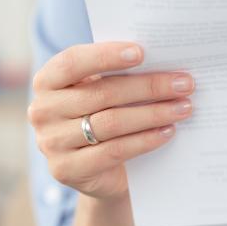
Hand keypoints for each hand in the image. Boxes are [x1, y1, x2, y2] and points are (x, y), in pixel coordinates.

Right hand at [28, 42, 193, 199]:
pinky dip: (145, 140)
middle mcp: (42, 111)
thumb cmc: (102, 117)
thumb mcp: (101, 93)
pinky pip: (114, 151)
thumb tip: (162, 59)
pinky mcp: (67, 169)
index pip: (73, 62)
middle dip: (148, 87)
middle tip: (184, 83)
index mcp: (46, 81)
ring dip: (153, 114)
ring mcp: (51, 143)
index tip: (142, 52)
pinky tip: (168, 132)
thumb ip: (117, 75)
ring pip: (110, 123)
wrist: (97, 172)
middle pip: (101, 93)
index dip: (106, 55)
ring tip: (183, 108)